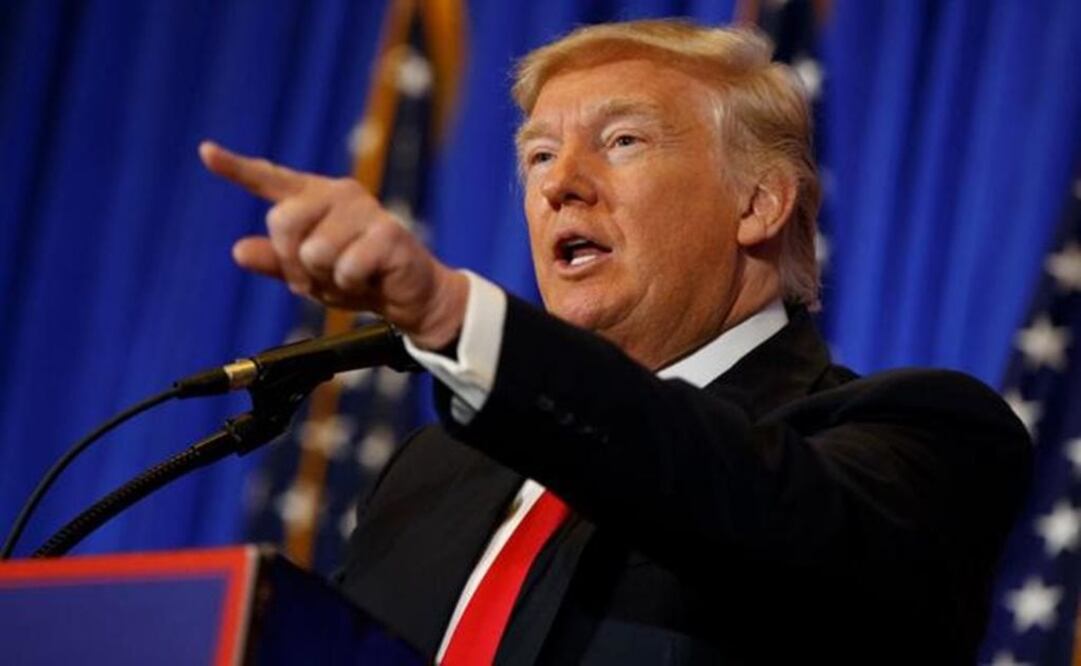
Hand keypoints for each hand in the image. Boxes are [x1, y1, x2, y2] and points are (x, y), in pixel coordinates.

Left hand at [199, 141, 466, 348]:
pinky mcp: (388, 231)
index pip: (270, 179)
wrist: (409, 295)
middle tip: (319, 278)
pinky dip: (352, 285)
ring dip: (327, 279)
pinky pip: (345, 268)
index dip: (236, 168)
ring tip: (351, 276)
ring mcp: (365, 210)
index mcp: (314, 199)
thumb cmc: (357, 278)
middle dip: (292, 263)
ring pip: (314, 252)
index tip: (205, 151)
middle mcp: (338, 195)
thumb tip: (238, 250)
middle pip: (281, 221)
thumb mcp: (308, 275)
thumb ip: (274, 262)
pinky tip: (371, 278)